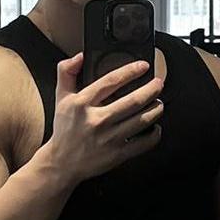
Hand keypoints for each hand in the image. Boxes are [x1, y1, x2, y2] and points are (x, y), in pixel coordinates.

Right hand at [43, 53, 163, 187]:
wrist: (62, 163)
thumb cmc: (65, 129)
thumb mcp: (61, 98)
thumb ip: (67, 73)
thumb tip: (79, 56)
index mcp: (82, 103)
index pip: (111, 81)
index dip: (130, 71)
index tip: (143, 66)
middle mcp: (97, 120)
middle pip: (133, 101)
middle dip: (151, 89)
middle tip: (158, 83)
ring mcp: (109, 138)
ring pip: (142, 120)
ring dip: (156, 109)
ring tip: (158, 102)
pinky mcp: (117, 154)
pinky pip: (144, 143)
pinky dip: (154, 134)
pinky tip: (155, 127)